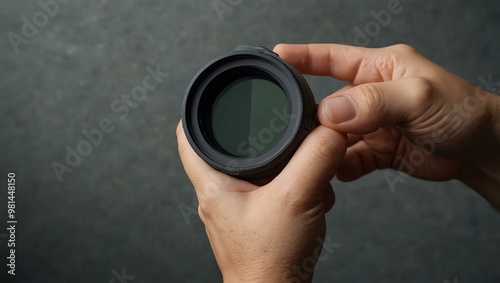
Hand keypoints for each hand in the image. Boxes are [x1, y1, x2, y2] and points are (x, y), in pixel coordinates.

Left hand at [177, 122, 345, 281]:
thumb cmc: (271, 259)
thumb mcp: (297, 197)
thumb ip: (316, 157)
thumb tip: (333, 128)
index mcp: (213, 184)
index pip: (187, 133)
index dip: (200, 107)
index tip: (221, 91)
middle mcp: (220, 194)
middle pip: (226, 146)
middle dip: (254, 131)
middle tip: (275, 118)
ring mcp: (238, 207)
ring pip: (253, 167)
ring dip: (280, 159)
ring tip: (301, 160)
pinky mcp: (257, 218)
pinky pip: (271, 187)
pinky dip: (291, 181)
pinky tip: (311, 189)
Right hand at [274, 43, 499, 208]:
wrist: (481, 151)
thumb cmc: (461, 110)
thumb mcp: (420, 97)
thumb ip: (375, 101)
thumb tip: (331, 111)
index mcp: (378, 68)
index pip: (332, 58)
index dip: (304, 57)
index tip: (277, 58)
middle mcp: (370, 95)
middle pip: (328, 104)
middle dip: (313, 119)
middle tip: (299, 133)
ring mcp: (370, 124)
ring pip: (334, 136)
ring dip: (325, 148)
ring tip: (315, 159)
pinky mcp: (375, 150)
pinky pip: (348, 159)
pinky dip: (340, 168)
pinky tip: (337, 173)